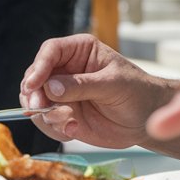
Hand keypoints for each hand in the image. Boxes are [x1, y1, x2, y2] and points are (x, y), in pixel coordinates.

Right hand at [19, 34, 179, 149]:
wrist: (146, 119)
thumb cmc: (136, 92)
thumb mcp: (113, 85)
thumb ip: (82, 85)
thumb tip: (50, 87)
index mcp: (80, 51)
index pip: (50, 51)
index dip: (39, 67)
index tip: (33, 86)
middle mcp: (66, 69)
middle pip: (34, 77)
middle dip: (34, 95)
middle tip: (41, 109)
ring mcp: (61, 93)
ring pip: (34, 101)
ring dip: (46, 114)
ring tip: (70, 122)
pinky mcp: (62, 114)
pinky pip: (44, 121)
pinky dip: (54, 128)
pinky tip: (74, 129)